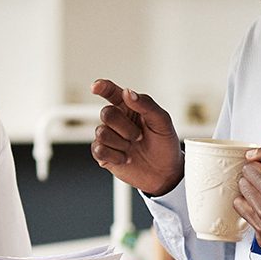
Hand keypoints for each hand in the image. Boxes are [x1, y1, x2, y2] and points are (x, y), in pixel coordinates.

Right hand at [90, 79, 182, 196]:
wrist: (164, 173)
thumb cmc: (164, 144)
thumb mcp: (162, 122)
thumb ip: (146, 104)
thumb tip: (128, 92)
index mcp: (129, 107)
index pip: (112, 92)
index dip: (102, 87)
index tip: (96, 86)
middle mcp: (116, 120)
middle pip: (106, 113)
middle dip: (125, 127)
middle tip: (139, 137)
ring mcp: (108, 137)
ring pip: (101, 132)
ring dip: (121, 143)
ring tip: (133, 148)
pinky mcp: (103, 154)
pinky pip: (98, 149)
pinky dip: (115, 155)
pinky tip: (126, 158)